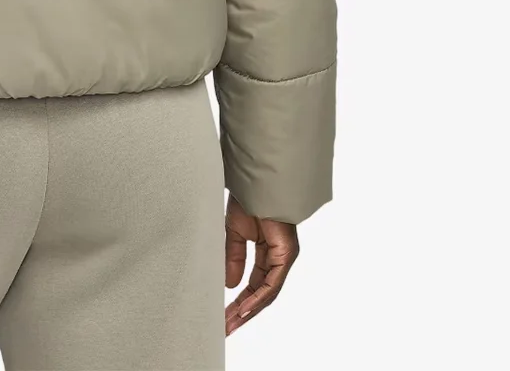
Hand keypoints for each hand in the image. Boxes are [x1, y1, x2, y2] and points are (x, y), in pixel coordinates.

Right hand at [224, 193, 298, 334]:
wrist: (256, 182)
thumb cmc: (248, 199)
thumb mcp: (234, 233)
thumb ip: (233, 258)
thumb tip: (231, 285)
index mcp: (266, 251)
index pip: (254, 283)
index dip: (240, 300)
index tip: (225, 315)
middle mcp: (277, 257)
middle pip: (260, 293)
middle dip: (242, 311)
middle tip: (226, 327)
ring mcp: (283, 257)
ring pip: (267, 293)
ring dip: (248, 310)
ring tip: (231, 324)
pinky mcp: (285, 255)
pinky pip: (271, 283)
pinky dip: (257, 297)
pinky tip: (244, 308)